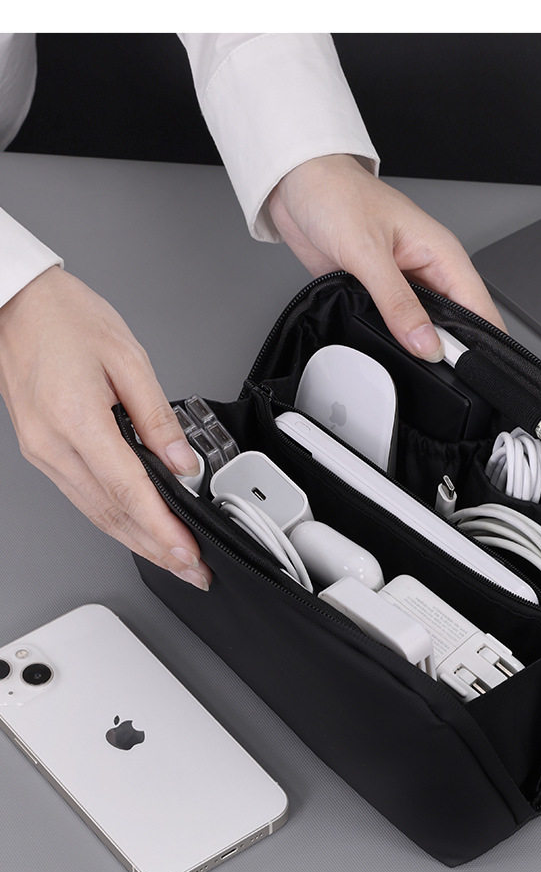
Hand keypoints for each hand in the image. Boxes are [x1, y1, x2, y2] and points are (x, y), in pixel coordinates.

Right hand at [0, 267, 210, 589]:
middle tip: (192, 568)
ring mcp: (42, 452)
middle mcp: (52, 445)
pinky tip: (137, 525)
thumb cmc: (64, 318)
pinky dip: (113, 518)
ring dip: (136, 539)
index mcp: (76, 419)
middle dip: (155, 548)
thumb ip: (158, 417)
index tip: (188, 552)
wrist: (17, 303)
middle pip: (110, 514)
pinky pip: (81, 495)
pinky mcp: (41, 450)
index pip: (128, 490)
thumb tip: (182, 462)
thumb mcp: (128, 358)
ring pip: (95, 512)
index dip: (162, 528)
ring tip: (173, 556)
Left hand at [268, 154, 505, 359]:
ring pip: (423, 328)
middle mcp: (426, 271)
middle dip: (449, 351)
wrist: (296, 185)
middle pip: (456, 323)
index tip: (466, 371)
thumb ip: (398, 302)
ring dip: (416, 346)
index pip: (479, 306)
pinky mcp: (376, 294)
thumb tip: (426, 343)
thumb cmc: (337, 196)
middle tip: (434, 373)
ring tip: (408, 361)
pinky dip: (390, 339)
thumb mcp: (368, 252)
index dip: (481, 342)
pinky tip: (383, 348)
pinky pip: (392, 326)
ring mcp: (401, 284)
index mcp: (441, 253)